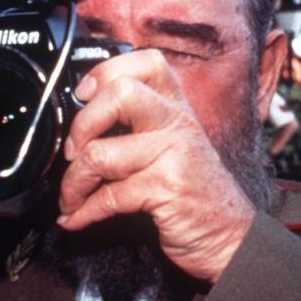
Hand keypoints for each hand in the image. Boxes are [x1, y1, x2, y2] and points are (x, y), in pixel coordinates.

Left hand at [57, 49, 255, 283]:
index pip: (146, 63)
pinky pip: (108, 197)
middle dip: (81, 125)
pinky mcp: (166, 191)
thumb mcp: (175, 146)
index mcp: (177, 108)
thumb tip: (81, 120)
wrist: (231, 237)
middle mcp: (177, 124)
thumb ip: (141, 126)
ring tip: (70, 198)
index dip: (107, 72)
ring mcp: (174, 156)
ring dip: (72, 182)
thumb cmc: (196, 192)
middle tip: (72, 151)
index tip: (84, 95)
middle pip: (120, 95)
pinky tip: (77, 218)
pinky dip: (82, 212)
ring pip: (100, 153)